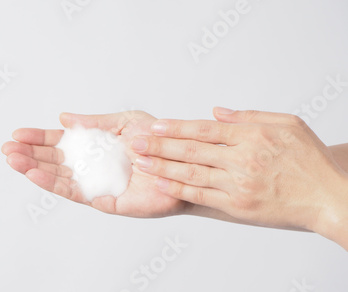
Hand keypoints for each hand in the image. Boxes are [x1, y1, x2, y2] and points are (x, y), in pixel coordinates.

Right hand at [2, 111, 189, 217]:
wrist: (183, 164)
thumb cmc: (158, 144)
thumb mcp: (125, 122)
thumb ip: (95, 122)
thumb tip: (64, 119)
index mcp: (94, 146)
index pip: (60, 143)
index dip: (38, 138)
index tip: (17, 134)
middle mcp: (91, 166)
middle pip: (53, 161)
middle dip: (29, 154)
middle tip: (7, 148)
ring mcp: (95, 184)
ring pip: (58, 177)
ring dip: (34, 169)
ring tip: (14, 160)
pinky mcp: (104, 200)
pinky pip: (75, 193)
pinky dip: (54, 183)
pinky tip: (36, 174)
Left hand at [131, 108, 347, 248]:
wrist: (327, 197)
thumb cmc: (308, 160)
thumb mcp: (287, 123)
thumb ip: (249, 116)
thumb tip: (217, 112)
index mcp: (252, 136)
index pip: (204, 129)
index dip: (176, 127)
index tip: (155, 125)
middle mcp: (242, 159)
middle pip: (191, 150)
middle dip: (160, 145)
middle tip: (136, 142)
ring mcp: (238, 184)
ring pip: (191, 172)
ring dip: (162, 166)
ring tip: (141, 161)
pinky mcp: (237, 206)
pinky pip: (201, 195)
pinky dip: (179, 188)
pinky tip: (162, 182)